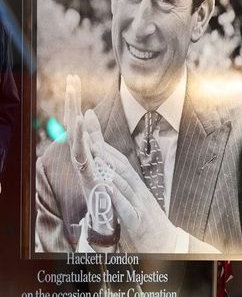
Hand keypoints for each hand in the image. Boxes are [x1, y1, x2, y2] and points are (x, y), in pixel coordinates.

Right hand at [64, 75, 105, 201]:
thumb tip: (88, 111)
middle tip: (71, 78)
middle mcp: (81, 158)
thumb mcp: (103, 156)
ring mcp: (83, 168)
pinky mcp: (90, 178)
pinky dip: (82, 137)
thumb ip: (95, 135)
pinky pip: (83, 155)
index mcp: (85, 151)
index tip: (73, 78)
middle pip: (74, 125)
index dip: (74, 100)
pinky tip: (82, 119)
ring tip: (74, 95)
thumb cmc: (106, 189)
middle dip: (72, 102)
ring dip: (75, 116)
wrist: (114, 218)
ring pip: (76, 138)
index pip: (78, 121)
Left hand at [85, 135, 179, 252]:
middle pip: (123, 168)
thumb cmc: (151, 231)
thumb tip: (114, 182)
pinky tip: (104, 185)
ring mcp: (140, 207)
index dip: (109, 150)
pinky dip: (115, 194)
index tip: (96, 137)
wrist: (169, 248)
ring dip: (109, 168)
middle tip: (91, 136)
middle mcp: (141, 195)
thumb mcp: (139, 208)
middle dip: (106, 151)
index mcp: (140, 191)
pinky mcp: (137, 222)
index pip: (123, 166)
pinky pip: (124, 206)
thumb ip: (127, 195)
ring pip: (124, 183)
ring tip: (95, 153)